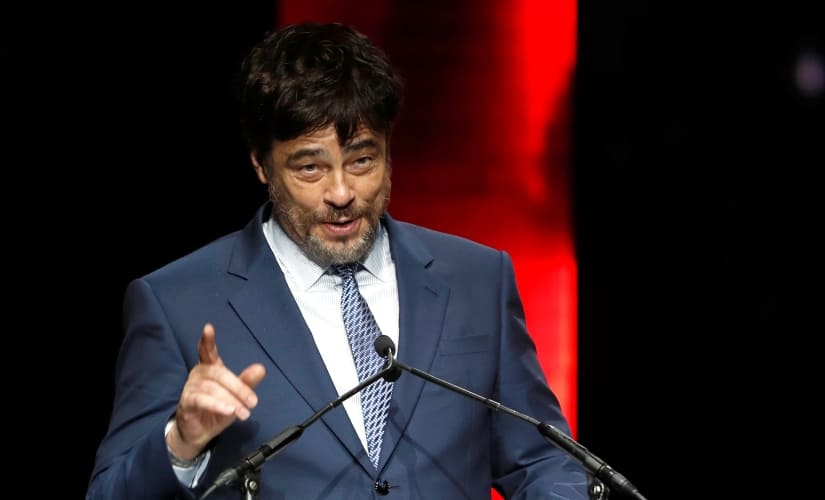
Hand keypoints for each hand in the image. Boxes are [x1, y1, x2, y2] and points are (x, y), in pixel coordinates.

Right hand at [166, 323, 265, 460]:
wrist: (199, 433)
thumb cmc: (217, 409)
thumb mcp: (236, 396)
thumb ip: (247, 382)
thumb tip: (261, 368)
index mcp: (210, 367)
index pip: (207, 351)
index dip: (207, 340)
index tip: (208, 328)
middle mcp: (199, 374)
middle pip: (219, 373)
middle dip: (239, 387)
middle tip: (253, 402)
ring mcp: (191, 387)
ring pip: (213, 389)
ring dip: (231, 401)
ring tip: (244, 413)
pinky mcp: (187, 402)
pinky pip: (202, 400)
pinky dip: (217, 405)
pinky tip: (229, 411)